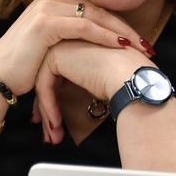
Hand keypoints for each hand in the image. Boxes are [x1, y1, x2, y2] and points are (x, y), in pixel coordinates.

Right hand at [0, 0, 148, 104]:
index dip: (120, 25)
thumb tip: (107, 36)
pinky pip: (85, 27)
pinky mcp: (46, 22)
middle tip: (148, 46)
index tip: (141, 41)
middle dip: (126, 30)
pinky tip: (122, 47)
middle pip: (99, 11)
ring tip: (141, 48)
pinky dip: (106, 37)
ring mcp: (48, 6)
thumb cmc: (27, 64)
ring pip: (96, 17)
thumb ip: (75, 31)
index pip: (96, 9)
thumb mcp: (55, 41)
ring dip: (122, 34)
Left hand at [33, 37, 154, 143]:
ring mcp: (61, 44)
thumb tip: (74, 98)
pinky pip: (44, 85)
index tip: (56, 123)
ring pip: (44, 83)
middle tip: (51, 134)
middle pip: (50, 79)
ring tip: (53, 136)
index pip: (60, 73)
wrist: (131, 77)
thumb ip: (87, 78)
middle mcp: (69, 39)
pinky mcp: (55, 54)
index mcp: (82, 41)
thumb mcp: (105, 76)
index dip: (56, 100)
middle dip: (48, 110)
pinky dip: (48, 106)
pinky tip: (56, 124)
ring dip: (48, 112)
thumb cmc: (128, 78)